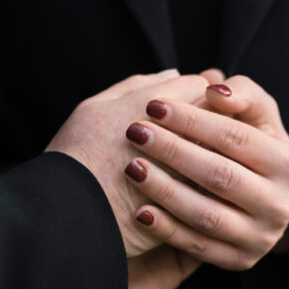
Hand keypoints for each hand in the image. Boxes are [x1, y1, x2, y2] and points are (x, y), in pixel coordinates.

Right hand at [45, 70, 210, 256]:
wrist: (68, 215)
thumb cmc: (76, 158)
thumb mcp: (95, 109)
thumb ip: (137, 87)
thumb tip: (174, 73)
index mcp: (152, 105)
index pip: (197, 86)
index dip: (195, 94)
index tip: (188, 104)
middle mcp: (177, 135)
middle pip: (214, 117)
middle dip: (209, 121)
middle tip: (197, 131)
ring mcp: (187, 172)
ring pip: (219, 153)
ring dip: (212, 153)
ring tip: (195, 161)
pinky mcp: (189, 206)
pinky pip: (212, 189)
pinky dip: (208, 185)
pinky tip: (195, 188)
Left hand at [122, 76, 288, 269]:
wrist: (263, 201)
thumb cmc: (251, 146)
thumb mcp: (256, 116)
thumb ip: (241, 94)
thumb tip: (215, 88)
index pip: (236, 138)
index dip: (193, 119)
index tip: (154, 106)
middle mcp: (282, 205)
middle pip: (220, 176)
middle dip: (173, 151)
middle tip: (134, 132)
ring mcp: (262, 238)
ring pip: (207, 215)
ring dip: (166, 191)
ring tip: (132, 167)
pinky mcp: (240, 262)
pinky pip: (198, 247)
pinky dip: (167, 229)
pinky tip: (139, 210)